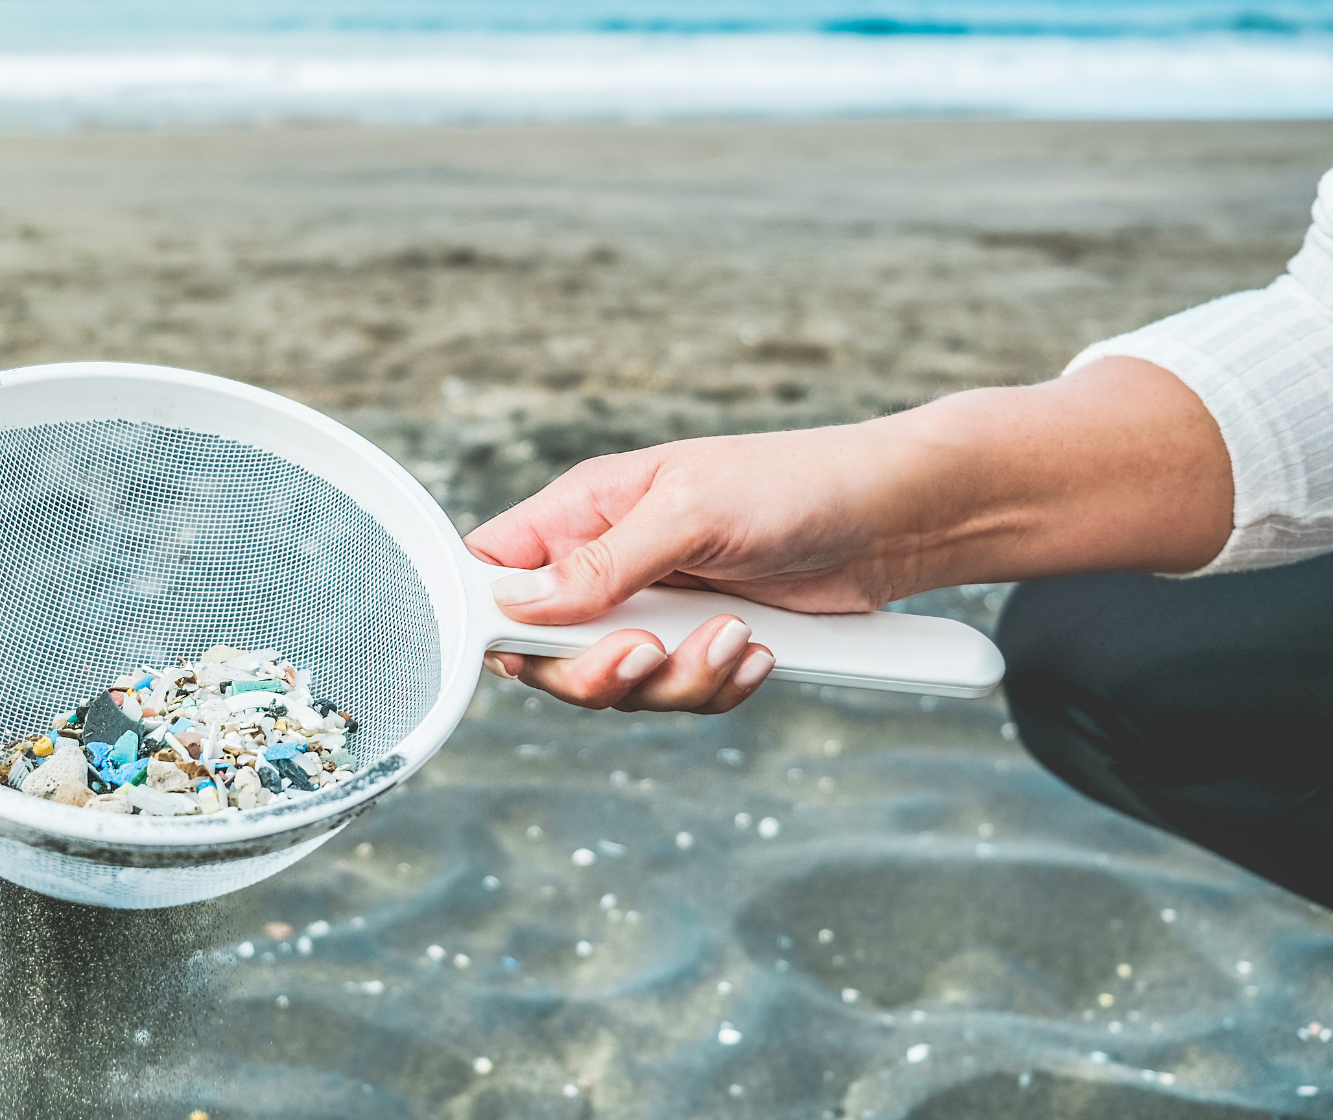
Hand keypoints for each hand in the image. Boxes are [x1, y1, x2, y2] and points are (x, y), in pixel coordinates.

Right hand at [466, 422, 892, 711]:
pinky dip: (717, 688)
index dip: (493, 617)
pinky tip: (758, 654)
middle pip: (545, 652)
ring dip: (675, 680)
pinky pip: (678, 695)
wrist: (896, 518)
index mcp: (585, 511)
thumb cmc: (794, 484)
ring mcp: (656, 610)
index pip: (495, 570)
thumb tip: (515, 602)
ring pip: (616, 686)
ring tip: (736, 638)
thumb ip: (600, 563)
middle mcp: (609, 565)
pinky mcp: (702, 645)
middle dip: (594, 671)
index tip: (524, 646)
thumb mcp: (688, 512)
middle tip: (645, 654)